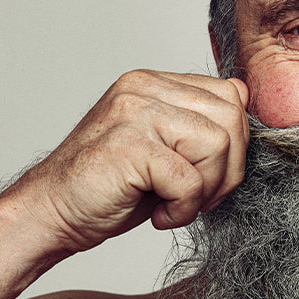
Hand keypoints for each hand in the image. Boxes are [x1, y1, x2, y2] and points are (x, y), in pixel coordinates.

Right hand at [6, 70, 248, 251]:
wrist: (50, 213)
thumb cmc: (110, 188)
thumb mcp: (165, 148)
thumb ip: (200, 125)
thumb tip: (248, 112)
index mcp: (154, 82)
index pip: (231, 95)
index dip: (235, 143)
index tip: (210, 176)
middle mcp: (143, 87)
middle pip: (232, 117)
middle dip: (228, 168)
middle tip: (199, 197)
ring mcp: (134, 112)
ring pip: (217, 144)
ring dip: (206, 189)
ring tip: (176, 204)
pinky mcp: (128, 145)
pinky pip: (190, 180)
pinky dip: (183, 209)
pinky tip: (159, 215)